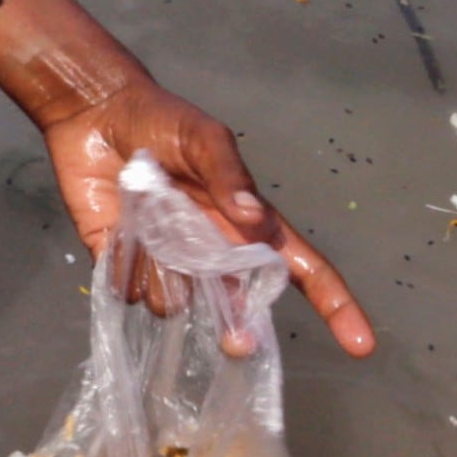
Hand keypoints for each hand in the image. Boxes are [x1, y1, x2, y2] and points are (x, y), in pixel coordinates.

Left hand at [40, 69, 374, 358]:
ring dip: (168, 280)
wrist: (94, 111)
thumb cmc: (161, 120)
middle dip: (240, 327)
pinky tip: (117, 234)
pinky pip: (128, 291)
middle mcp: (210, 254)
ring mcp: (166, 262)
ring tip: (148, 228)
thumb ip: (229, 175)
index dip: (336, 306)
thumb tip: (253, 217)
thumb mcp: (203, 138)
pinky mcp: (119, 262)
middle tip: (235, 340)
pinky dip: (124, 270)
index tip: (362, 345)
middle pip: (238, 309)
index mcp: (246, 226)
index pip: (300, 270)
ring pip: (178, 303)